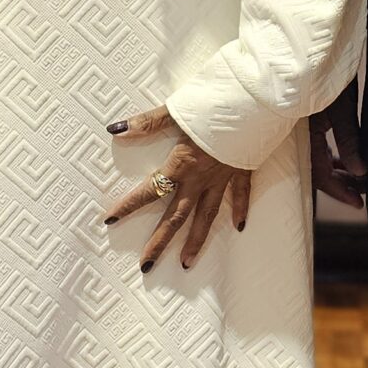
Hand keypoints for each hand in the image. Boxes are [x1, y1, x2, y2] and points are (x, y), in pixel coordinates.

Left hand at [104, 104, 251, 270]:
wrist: (257, 102)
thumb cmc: (216, 102)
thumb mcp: (178, 110)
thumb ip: (147, 123)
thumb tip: (116, 130)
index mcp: (181, 163)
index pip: (150, 189)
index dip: (128, 205)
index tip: (110, 220)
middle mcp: (201, 178)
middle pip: (176, 216)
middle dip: (160, 241)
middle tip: (147, 266)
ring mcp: (223, 177)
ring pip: (207, 215)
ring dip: (195, 240)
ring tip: (186, 263)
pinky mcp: (243, 169)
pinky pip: (240, 194)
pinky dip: (239, 209)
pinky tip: (239, 226)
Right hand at [308, 79, 365, 209]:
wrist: (314, 43)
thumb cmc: (327, 70)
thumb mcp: (343, 108)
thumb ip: (349, 141)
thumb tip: (360, 172)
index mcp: (303, 133)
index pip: (320, 174)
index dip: (340, 191)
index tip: (358, 202)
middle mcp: (297, 133)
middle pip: (317, 170)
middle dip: (341, 184)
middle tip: (363, 192)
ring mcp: (299, 126)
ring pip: (317, 159)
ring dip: (337, 171)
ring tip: (358, 179)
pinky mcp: (304, 119)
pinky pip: (315, 146)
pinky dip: (330, 157)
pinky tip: (344, 161)